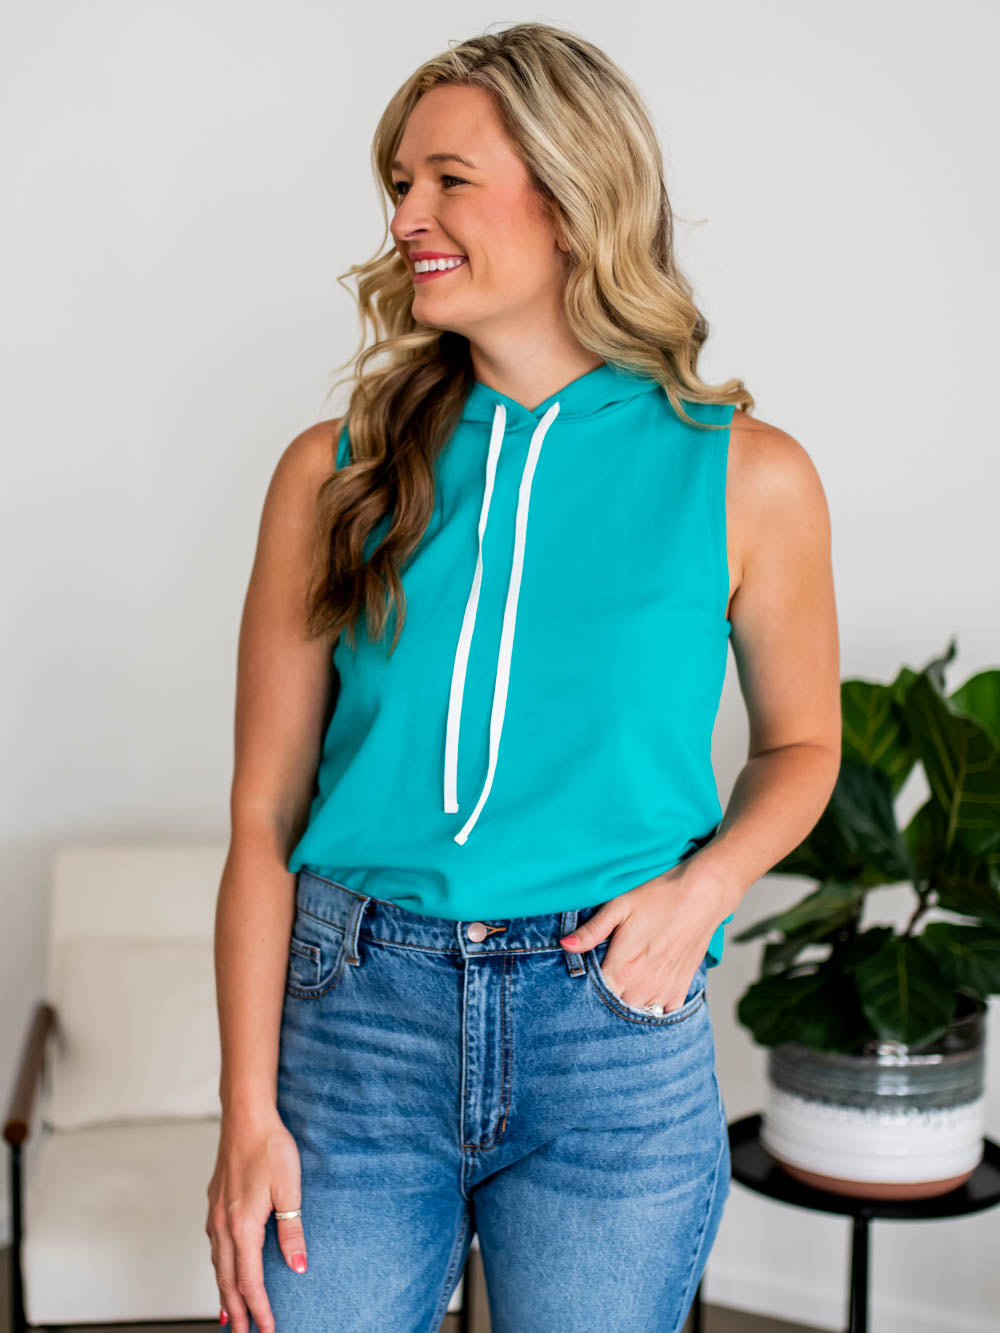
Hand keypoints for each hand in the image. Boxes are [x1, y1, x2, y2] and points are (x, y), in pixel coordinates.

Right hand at [205, 1107, 306, 1331]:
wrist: (246, 1116)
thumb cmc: (271, 1147)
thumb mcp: (289, 1188)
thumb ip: (292, 1229)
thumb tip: (298, 1266)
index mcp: (243, 1227)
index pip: (250, 1282)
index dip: (260, 1309)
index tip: (268, 1331)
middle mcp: (223, 1226)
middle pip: (227, 1281)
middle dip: (237, 1313)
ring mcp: (216, 1215)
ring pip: (218, 1266)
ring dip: (225, 1294)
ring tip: (232, 1316)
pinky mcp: (215, 1204)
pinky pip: (215, 1248)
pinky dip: (219, 1269)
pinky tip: (224, 1270)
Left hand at [558, 858, 734, 1011]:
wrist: (702, 895)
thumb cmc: (659, 896)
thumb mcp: (619, 906)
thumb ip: (592, 931)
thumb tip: (565, 945)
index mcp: (623, 968)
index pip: (595, 997)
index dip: (585, 992)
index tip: (580, 984)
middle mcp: (643, 986)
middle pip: (615, 1009)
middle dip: (605, 1000)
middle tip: (602, 983)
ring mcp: (664, 991)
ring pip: (638, 1014)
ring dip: (629, 1004)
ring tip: (623, 987)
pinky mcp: (681, 989)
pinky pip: (663, 1013)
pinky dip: (653, 1008)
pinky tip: (646, 993)